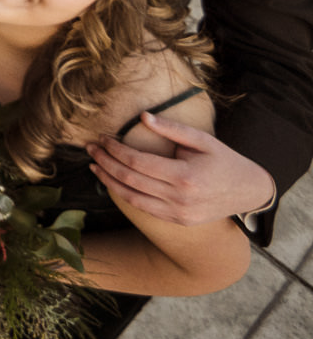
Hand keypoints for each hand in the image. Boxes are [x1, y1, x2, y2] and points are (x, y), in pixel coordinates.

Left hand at [87, 113, 274, 226]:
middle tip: (90, 148)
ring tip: (94, 165)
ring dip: (109, 181)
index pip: (137, 162)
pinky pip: (144, 208)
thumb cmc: (224, 161)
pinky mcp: (178, 221)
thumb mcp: (203, 140)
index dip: (115, 149)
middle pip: (130, 179)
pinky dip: (125, 195)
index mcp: (184, 176)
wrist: (248, 191)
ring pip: (132, 198)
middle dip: (105, 162)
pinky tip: (113, 182)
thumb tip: (143, 116)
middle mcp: (179, 199)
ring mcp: (178, 213)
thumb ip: (172, 129)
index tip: (103, 138)